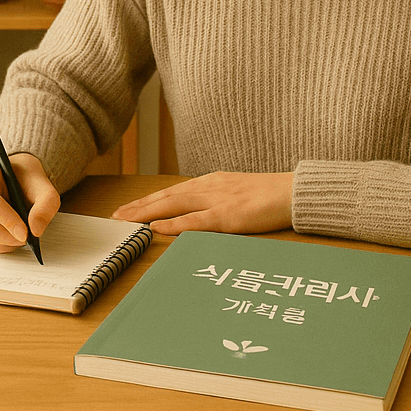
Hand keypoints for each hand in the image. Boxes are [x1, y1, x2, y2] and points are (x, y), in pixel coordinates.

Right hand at [0, 152, 59, 253]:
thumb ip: (46, 204)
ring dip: (6, 242)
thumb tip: (35, 229)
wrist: (19, 177)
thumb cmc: (26, 176)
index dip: (6, 219)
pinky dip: (1, 243)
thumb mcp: (44, 185)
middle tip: (28, 237)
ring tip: (22, 232)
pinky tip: (12, 231)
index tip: (25, 232)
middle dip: (9, 236)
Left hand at [110, 172, 293, 234]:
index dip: (148, 200)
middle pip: (166, 196)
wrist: (295, 191)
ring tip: (125, 221)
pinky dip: (173, 224)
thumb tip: (200, 214)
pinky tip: (157, 228)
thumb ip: (217, 202)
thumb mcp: (238, 194)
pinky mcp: (228, 216)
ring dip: (146, 213)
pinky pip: (195, 221)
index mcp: (212, 183)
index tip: (128, 208)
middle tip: (115, 216)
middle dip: (138, 206)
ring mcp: (218, 200)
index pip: (172, 191)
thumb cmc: (270, 196)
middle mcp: (209, 187)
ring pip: (173, 205)